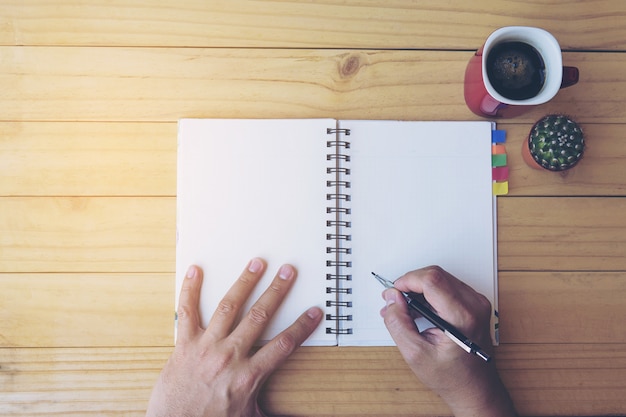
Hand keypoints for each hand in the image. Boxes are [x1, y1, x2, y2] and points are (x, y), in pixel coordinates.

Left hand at [146, 259, 322, 416]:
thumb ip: (277, 412)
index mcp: (248, 375)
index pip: (283, 345)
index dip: (301, 327)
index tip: (313, 312)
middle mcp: (229, 356)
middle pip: (260, 317)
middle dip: (276, 291)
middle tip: (287, 272)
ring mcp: (206, 347)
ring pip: (229, 307)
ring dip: (244, 282)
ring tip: (256, 263)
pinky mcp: (184, 345)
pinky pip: (187, 312)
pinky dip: (190, 290)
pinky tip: (196, 271)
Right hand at [380, 266, 515, 416]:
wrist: (475, 388)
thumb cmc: (452, 376)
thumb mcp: (415, 354)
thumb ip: (398, 323)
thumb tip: (392, 299)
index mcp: (462, 316)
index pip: (431, 280)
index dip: (407, 281)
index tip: (394, 292)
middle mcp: (474, 305)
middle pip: (435, 275)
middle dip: (410, 284)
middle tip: (395, 300)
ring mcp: (476, 303)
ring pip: (440, 278)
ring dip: (419, 288)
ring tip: (404, 309)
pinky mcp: (474, 304)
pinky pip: (447, 286)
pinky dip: (429, 294)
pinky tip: (418, 309)